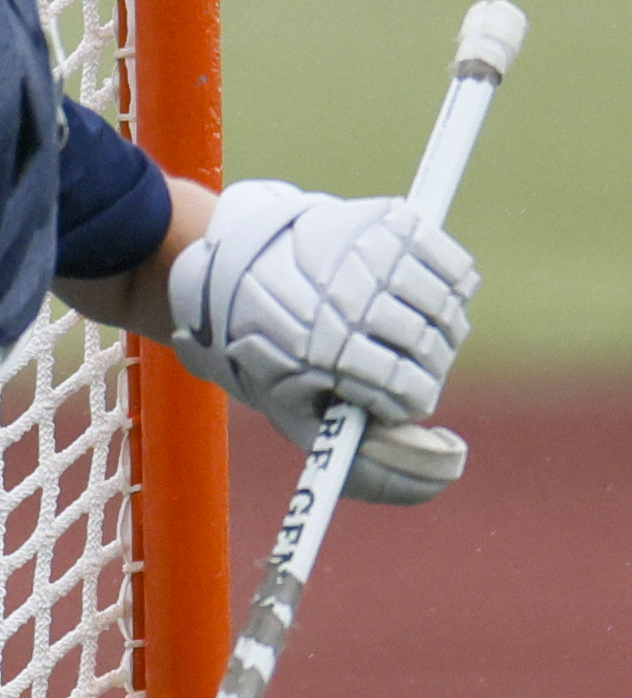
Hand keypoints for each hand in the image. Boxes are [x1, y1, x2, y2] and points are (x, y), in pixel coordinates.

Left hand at [168, 180, 478, 503]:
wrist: (241, 270)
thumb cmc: (275, 355)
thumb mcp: (302, 421)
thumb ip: (367, 464)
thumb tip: (446, 473)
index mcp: (319, 353)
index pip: (407, 391)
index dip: (410, 404)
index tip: (398, 402)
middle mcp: (346, 300)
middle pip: (435, 350)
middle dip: (428, 369)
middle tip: (405, 366)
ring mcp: (371, 255)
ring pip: (450, 308)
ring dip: (443, 330)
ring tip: (409, 333)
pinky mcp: (391, 223)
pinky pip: (457, 268)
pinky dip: (452, 288)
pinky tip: (421, 297)